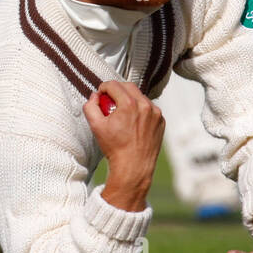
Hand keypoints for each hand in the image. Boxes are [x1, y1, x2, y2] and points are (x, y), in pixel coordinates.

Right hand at [85, 79, 164, 211]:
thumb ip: (91, 107)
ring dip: (129, 100)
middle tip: (110, 102)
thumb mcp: (96, 127)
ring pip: (139, 97)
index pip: (113, 85)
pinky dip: (140, 110)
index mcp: (129, 104)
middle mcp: (145, 105)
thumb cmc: (115, 148)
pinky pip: (149, 108)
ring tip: (122, 114)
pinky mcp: (161, 121)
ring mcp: (156, 113)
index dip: (103, 88)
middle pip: (128, 87)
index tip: (101, 95)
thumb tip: (94, 96)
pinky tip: (133, 123)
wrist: (133, 167)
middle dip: (117, 90)